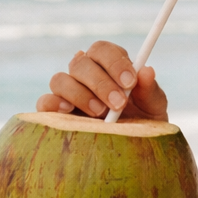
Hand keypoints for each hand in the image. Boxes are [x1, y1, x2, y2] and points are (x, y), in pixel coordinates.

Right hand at [36, 41, 168, 120]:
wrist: (131, 147)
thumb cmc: (143, 121)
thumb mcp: (153, 107)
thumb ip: (150, 89)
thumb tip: (147, 70)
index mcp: (107, 65)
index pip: (102, 50)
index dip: (114, 62)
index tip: (130, 82)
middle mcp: (84, 74)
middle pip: (80, 63)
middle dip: (100, 83)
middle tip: (119, 103)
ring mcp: (67, 91)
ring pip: (60, 80)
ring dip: (80, 94)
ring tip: (100, 114)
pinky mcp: (54, 112)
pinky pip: (45, 102)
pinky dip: (53, 104)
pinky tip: (70, 113)